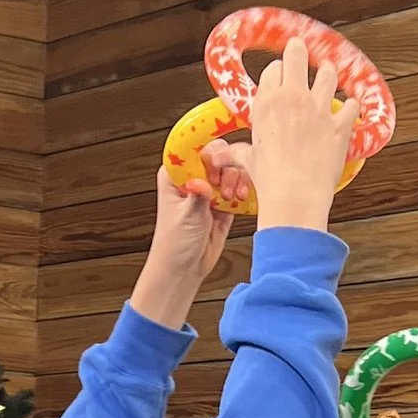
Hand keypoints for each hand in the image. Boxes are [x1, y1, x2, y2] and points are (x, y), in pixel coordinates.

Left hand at [128, 148, 242, 327]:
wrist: (185, 269)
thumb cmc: (174, 244)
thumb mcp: (185, 217)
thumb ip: (197, 196)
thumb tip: (203, 180)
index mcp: (175, 175)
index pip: (192, 148)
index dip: (207, 149)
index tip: (218, 158)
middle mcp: (193, 178)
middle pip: (216, 154)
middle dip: (225, 165)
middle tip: (221, 184)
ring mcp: (210, 189)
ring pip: (230, 168)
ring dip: (236, 178)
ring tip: (231, 196)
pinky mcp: (224, 202)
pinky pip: (239, 187)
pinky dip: (243, 189)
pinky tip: (240, 198)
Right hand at [243, 42, 360, 234]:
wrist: (295, 194)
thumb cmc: (270, 179)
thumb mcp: (249, 160)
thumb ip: (239, 151)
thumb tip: (223, 154)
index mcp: (267, 102)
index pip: (274, 69)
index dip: (278, 72)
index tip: (281, 77)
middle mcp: (293, 98)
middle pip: (297, 54)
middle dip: (299, 50)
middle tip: (301, 51)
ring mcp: (319, 108)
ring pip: (328, 73)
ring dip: (327, 71)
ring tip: (327, 70)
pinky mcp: (340, 123)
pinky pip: (352, 105)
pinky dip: (351, 106)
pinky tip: (349, 108)